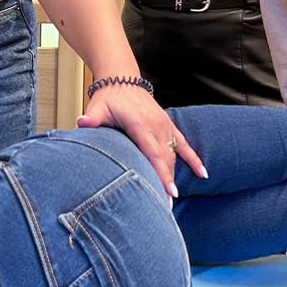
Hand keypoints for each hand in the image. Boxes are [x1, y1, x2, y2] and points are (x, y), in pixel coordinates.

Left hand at [77, 84, 204, 196]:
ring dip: (175, 176)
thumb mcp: (98, 107)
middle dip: (167, 182)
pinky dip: (194, 159)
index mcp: (141, 123)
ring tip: (174, 199)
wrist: (123, 80)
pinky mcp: (169, 126)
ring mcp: (165, 125)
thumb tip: (82, 123)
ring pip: (173, 155)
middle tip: (167, 207)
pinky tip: (203, 174)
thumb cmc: (109, 97)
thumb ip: (92, 118)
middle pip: (165, 159)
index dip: (161, 173)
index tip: (169, 192)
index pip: (153, 153)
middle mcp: (156, 125)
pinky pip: (184, 144)